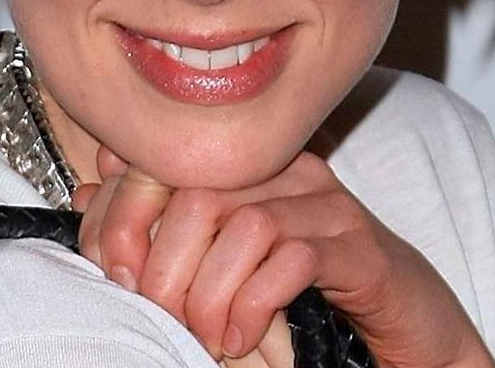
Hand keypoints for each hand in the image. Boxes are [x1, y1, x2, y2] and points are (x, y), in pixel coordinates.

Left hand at [74, 149, 494, 367]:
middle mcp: (285, 169)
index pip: (169, 157)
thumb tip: (87, 197)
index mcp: (248, 161)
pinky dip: (255, 303)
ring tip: (203, 336)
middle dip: (164, 260)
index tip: (111, 268)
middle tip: (158, 314)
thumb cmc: (305, 283)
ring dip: (210, 290)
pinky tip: (241, 338)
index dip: (125, 208)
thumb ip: (161, 223)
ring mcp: (325, 204)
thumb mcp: (223, 255)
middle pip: (201, 188)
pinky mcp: (357, 247)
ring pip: (244, 222)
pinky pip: (294, 257)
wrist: (407, 316)